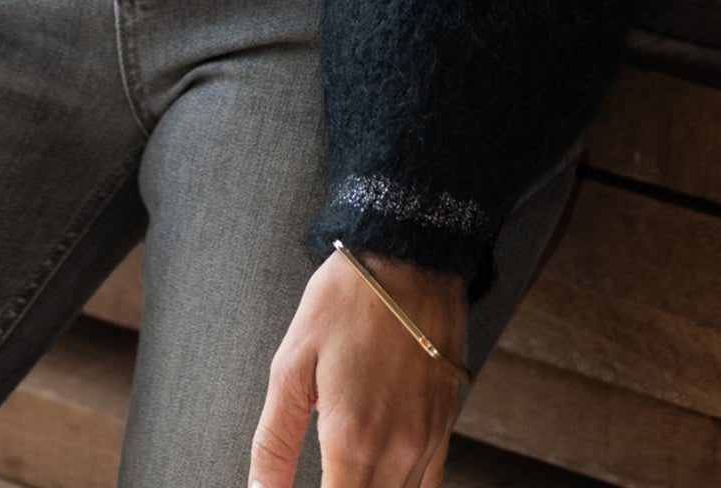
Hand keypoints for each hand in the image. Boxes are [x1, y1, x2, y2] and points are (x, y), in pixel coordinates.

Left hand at [249, 248, 467, 487]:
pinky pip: (428, 484)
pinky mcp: (446, 424)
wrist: (408, 254)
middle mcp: (398, 451)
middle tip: (320, 475)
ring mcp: (428, 440)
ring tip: (342, 472)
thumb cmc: (346, 301)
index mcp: (353, 441)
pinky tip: (377, 474)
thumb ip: (274, 441)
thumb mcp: (291, 365)